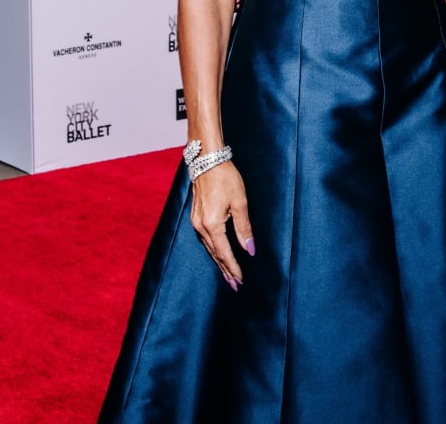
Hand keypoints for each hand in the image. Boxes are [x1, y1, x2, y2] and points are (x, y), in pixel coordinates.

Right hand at [190, 162, 254, 289]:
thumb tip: (249, 249)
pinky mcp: (195, 217)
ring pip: (208, 248)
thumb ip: (244, 228)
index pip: (224, 252)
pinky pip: (205, 239)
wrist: (207, 161)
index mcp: (212, 224)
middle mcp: (200, 226)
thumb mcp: (240, 202)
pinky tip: (218, 255)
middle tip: (235, 285)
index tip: (240, 280)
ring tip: (228, 275)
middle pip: (214, 254)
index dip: (233, 267)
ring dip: (219, 262)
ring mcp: (196, 222)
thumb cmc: (225, 178)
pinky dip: (213, 250)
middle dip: (225, 270)